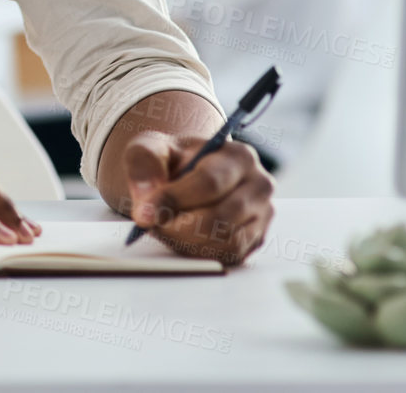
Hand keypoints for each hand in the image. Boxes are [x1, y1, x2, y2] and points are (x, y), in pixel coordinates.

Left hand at [119, 131, 272, 264]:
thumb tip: (146, 198)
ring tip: (162, 228)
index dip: (174, 200)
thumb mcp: (151, 147)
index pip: (209, 182)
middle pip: (219, 217)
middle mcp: (258, 186)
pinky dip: (198, 253)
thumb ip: (145, 163)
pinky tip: (178, 239)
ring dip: (187, 242)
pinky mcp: (254, 241)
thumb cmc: (172, 160)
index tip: (144, 213)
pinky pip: (228, 257)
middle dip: (178, 226)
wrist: (186, 174)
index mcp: (238, 156)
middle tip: (150, 225)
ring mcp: (261, 216)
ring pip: (226, 241)